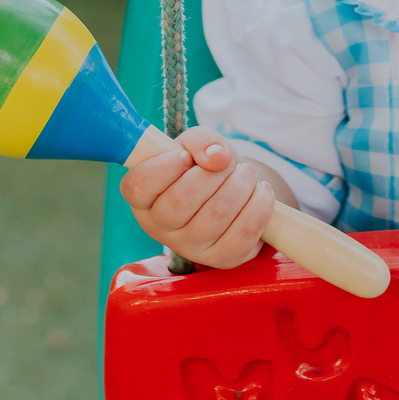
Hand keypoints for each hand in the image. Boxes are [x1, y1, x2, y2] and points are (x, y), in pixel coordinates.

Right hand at [120, 124, 274, 268]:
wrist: (234, 190)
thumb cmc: (205, 166)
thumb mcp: (197, 144)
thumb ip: (201, 141)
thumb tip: (217, 157)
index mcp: (144, 198)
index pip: (138, 187)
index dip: (164, 167)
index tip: (185, 156)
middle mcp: (161, 228)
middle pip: (182, 199)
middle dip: (214, 172)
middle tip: (226, 164)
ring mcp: (191, 248)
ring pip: (217, 214)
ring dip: (241, 184)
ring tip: (246, 175)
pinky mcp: (222, 259)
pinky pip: (244, 233)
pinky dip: (259, 204)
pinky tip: (260, 191)